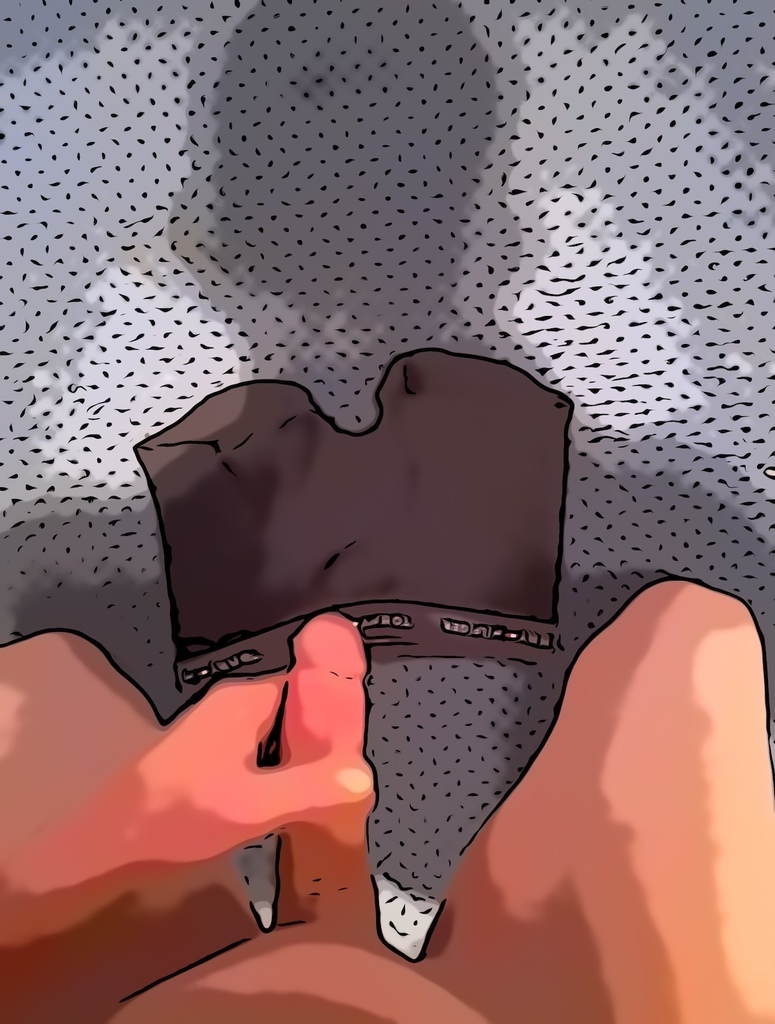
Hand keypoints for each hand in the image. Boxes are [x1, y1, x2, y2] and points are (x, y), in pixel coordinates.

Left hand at [138, 611, 373, 860]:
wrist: (109, 844)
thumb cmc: (178, 814)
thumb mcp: (251, 806)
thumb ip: (308, 790)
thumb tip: (365, 776)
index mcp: (246, 700)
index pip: (307, 684)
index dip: (336, 708)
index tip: (363, 739)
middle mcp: (234, 705)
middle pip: (295, 711)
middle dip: (322, 738)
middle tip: (353, 772)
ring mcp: (219, 731)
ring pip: (278, 736)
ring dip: (301, 759)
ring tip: (334, 789)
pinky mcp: (210, 758)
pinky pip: (260, 754)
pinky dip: (280, 772)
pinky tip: (295, 801)